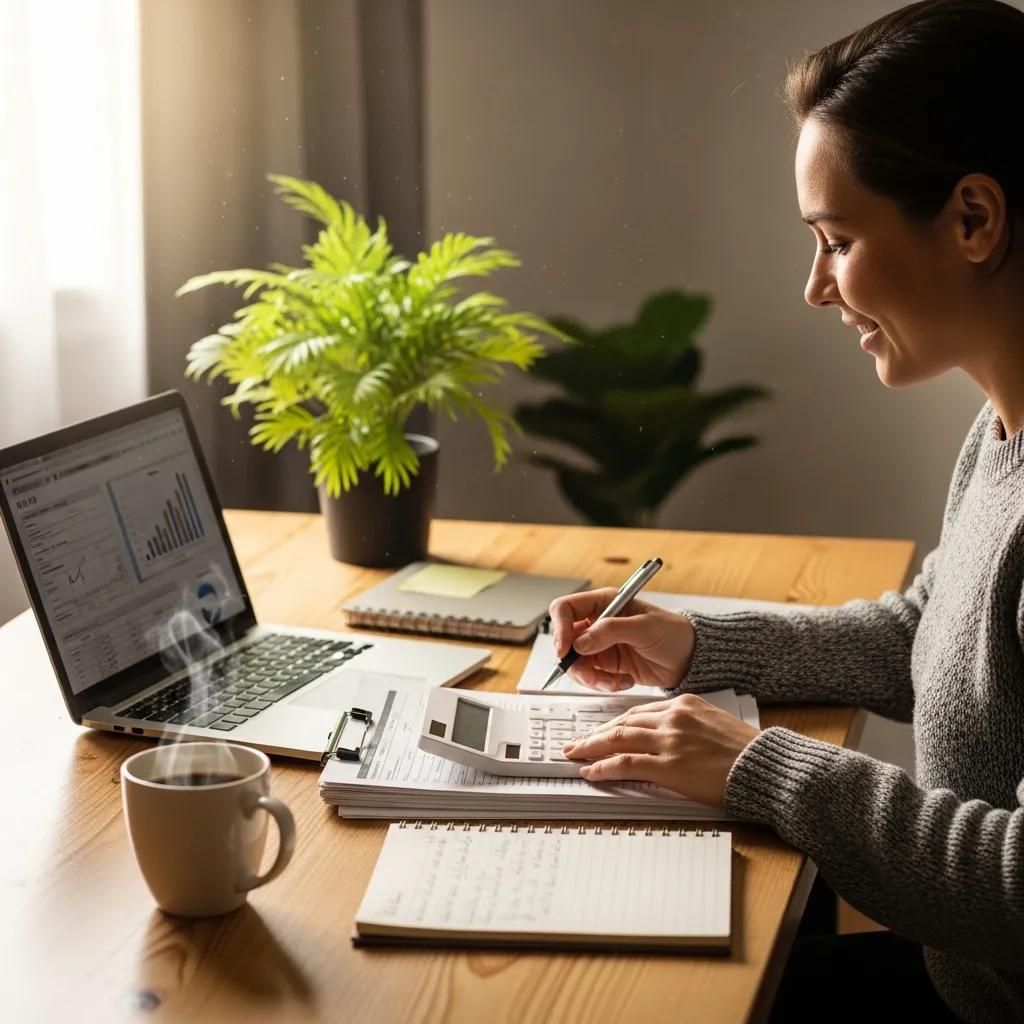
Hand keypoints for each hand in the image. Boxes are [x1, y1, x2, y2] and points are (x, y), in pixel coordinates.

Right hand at [548, 587, 695, 690]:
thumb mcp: (644, 628)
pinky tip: (623, 681)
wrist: (689, 659)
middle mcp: (597, 623)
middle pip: (565, 640)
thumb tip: (581, 641)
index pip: (565, 609)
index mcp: (604, 603)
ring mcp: (600, 645)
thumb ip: (611, 631)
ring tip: (612, 681)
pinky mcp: (606, 665)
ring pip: (575, 662)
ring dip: (589, 676)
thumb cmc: (673, 633)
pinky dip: (602, 683)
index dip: (559, 628)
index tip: (564, 650)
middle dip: (573, 660)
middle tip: (589, 674)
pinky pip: (591, 676)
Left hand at [561, 693, 760, 807]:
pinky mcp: (670, 766)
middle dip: (596, 733)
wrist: (764, 766)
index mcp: (683, 703)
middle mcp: (673, 717)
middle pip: (623, 722)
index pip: (637, 712)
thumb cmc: (743, 750)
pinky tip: (591, 771)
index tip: (600, 731)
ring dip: (591, 747)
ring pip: (619, 739)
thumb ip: (683, 725)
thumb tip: (657, 738)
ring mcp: (670, 741)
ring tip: (575, 753)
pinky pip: (626, 763)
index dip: (614, 723)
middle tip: (576, 741)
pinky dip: (604, 767)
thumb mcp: (710, 723)